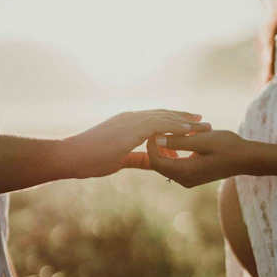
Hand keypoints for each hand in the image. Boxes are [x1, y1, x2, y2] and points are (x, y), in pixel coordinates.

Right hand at [64, 110, 210, 177]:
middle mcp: (131, 118)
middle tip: (203, 122)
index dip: (175, 122)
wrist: (72, 157)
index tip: (191, 127)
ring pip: (165, 118)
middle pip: (165, 115)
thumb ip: (139, 158)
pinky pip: (159, 124)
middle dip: (185, 119)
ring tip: (203, 125)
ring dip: (186, 122)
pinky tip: (189, 130)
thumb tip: (155, 161)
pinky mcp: (130, 128)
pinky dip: (175, 127)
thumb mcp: (121, 159)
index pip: (157, 120)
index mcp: (128, 124)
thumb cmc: (92, 159)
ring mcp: (131, 120)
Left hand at [147, 130, 246, 186]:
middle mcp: (184, 180)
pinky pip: (174, 167)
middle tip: (159, 130)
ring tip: (169, 133)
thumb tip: (156, 138)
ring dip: (163, 150)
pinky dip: (171, 154)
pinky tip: (178, 142)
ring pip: (165, 166)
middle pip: (158, 165)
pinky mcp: (192, 177)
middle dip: (155, 148)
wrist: (246, 159)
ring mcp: (188, 181)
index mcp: (185, 171)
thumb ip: (178, 140)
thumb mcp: (202, 140)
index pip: (157, 161)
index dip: (151, 145)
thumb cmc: (227, 146)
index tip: (154, 130)